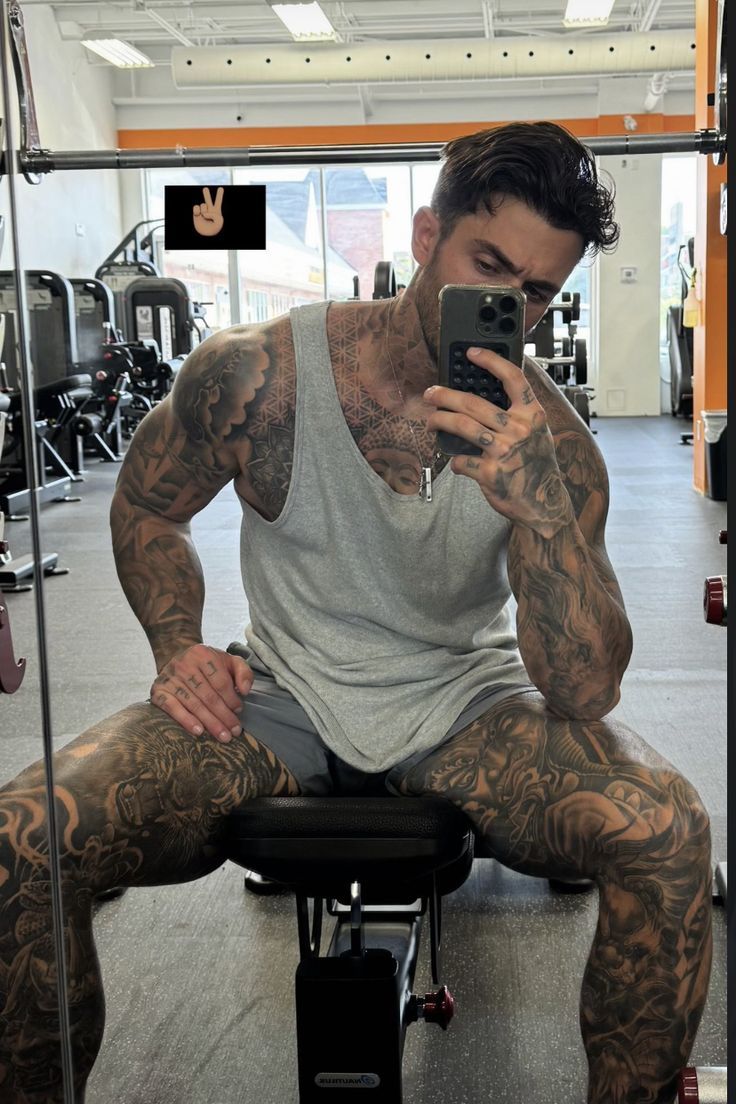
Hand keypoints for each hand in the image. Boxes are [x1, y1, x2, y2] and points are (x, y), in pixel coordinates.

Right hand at [150, 644, 252, 742]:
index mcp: (203, 655)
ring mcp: (170, 678)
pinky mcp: (158, 690)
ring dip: (209, 722)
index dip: (232, 698)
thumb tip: (245, 691)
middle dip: (223, 716)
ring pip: (193, 704)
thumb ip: (243, 672)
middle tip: (233, 732)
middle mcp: (184, 665)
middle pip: (208, 696)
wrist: (175, 657)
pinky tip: (198, 731)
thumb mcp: (228, 661)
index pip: (221, 681)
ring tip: (222, 736)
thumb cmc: (207, 665)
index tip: (239, 711)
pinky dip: (185, 720)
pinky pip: (171, 707)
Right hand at [192, 187, 223, 236]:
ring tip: (205, 216)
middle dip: (206, 194)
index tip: (221, 188)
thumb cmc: (214, 228)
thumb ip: (214, 214)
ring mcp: (202, 212)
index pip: (218, 201)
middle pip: (208, 200)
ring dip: (204, 210)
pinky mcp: (196, 214)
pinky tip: (199, 215)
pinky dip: (197, 211)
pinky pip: (196, 207)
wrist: (206, 236)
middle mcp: (209, 210)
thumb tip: (204, 212)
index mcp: (216, 211)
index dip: (219, 195)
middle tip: (205, 189)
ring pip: (203, 204)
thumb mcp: (219, 221)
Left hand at [424, 347, 573, 537]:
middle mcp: (519, 430)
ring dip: (439, 421)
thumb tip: (484, 398)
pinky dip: (454, 460)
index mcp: (533, 415)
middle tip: (431, 394)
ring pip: (461, 426)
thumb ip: (518, 416)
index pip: (512, 378)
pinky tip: (456, 461)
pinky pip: (460, 460)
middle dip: (445, 395)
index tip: (471, 353)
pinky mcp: (490, 472)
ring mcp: (504, 451)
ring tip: (430, 421)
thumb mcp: (538, 435)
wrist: (544, 503)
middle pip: (473, 403)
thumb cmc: (537, 467)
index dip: (490, 361)